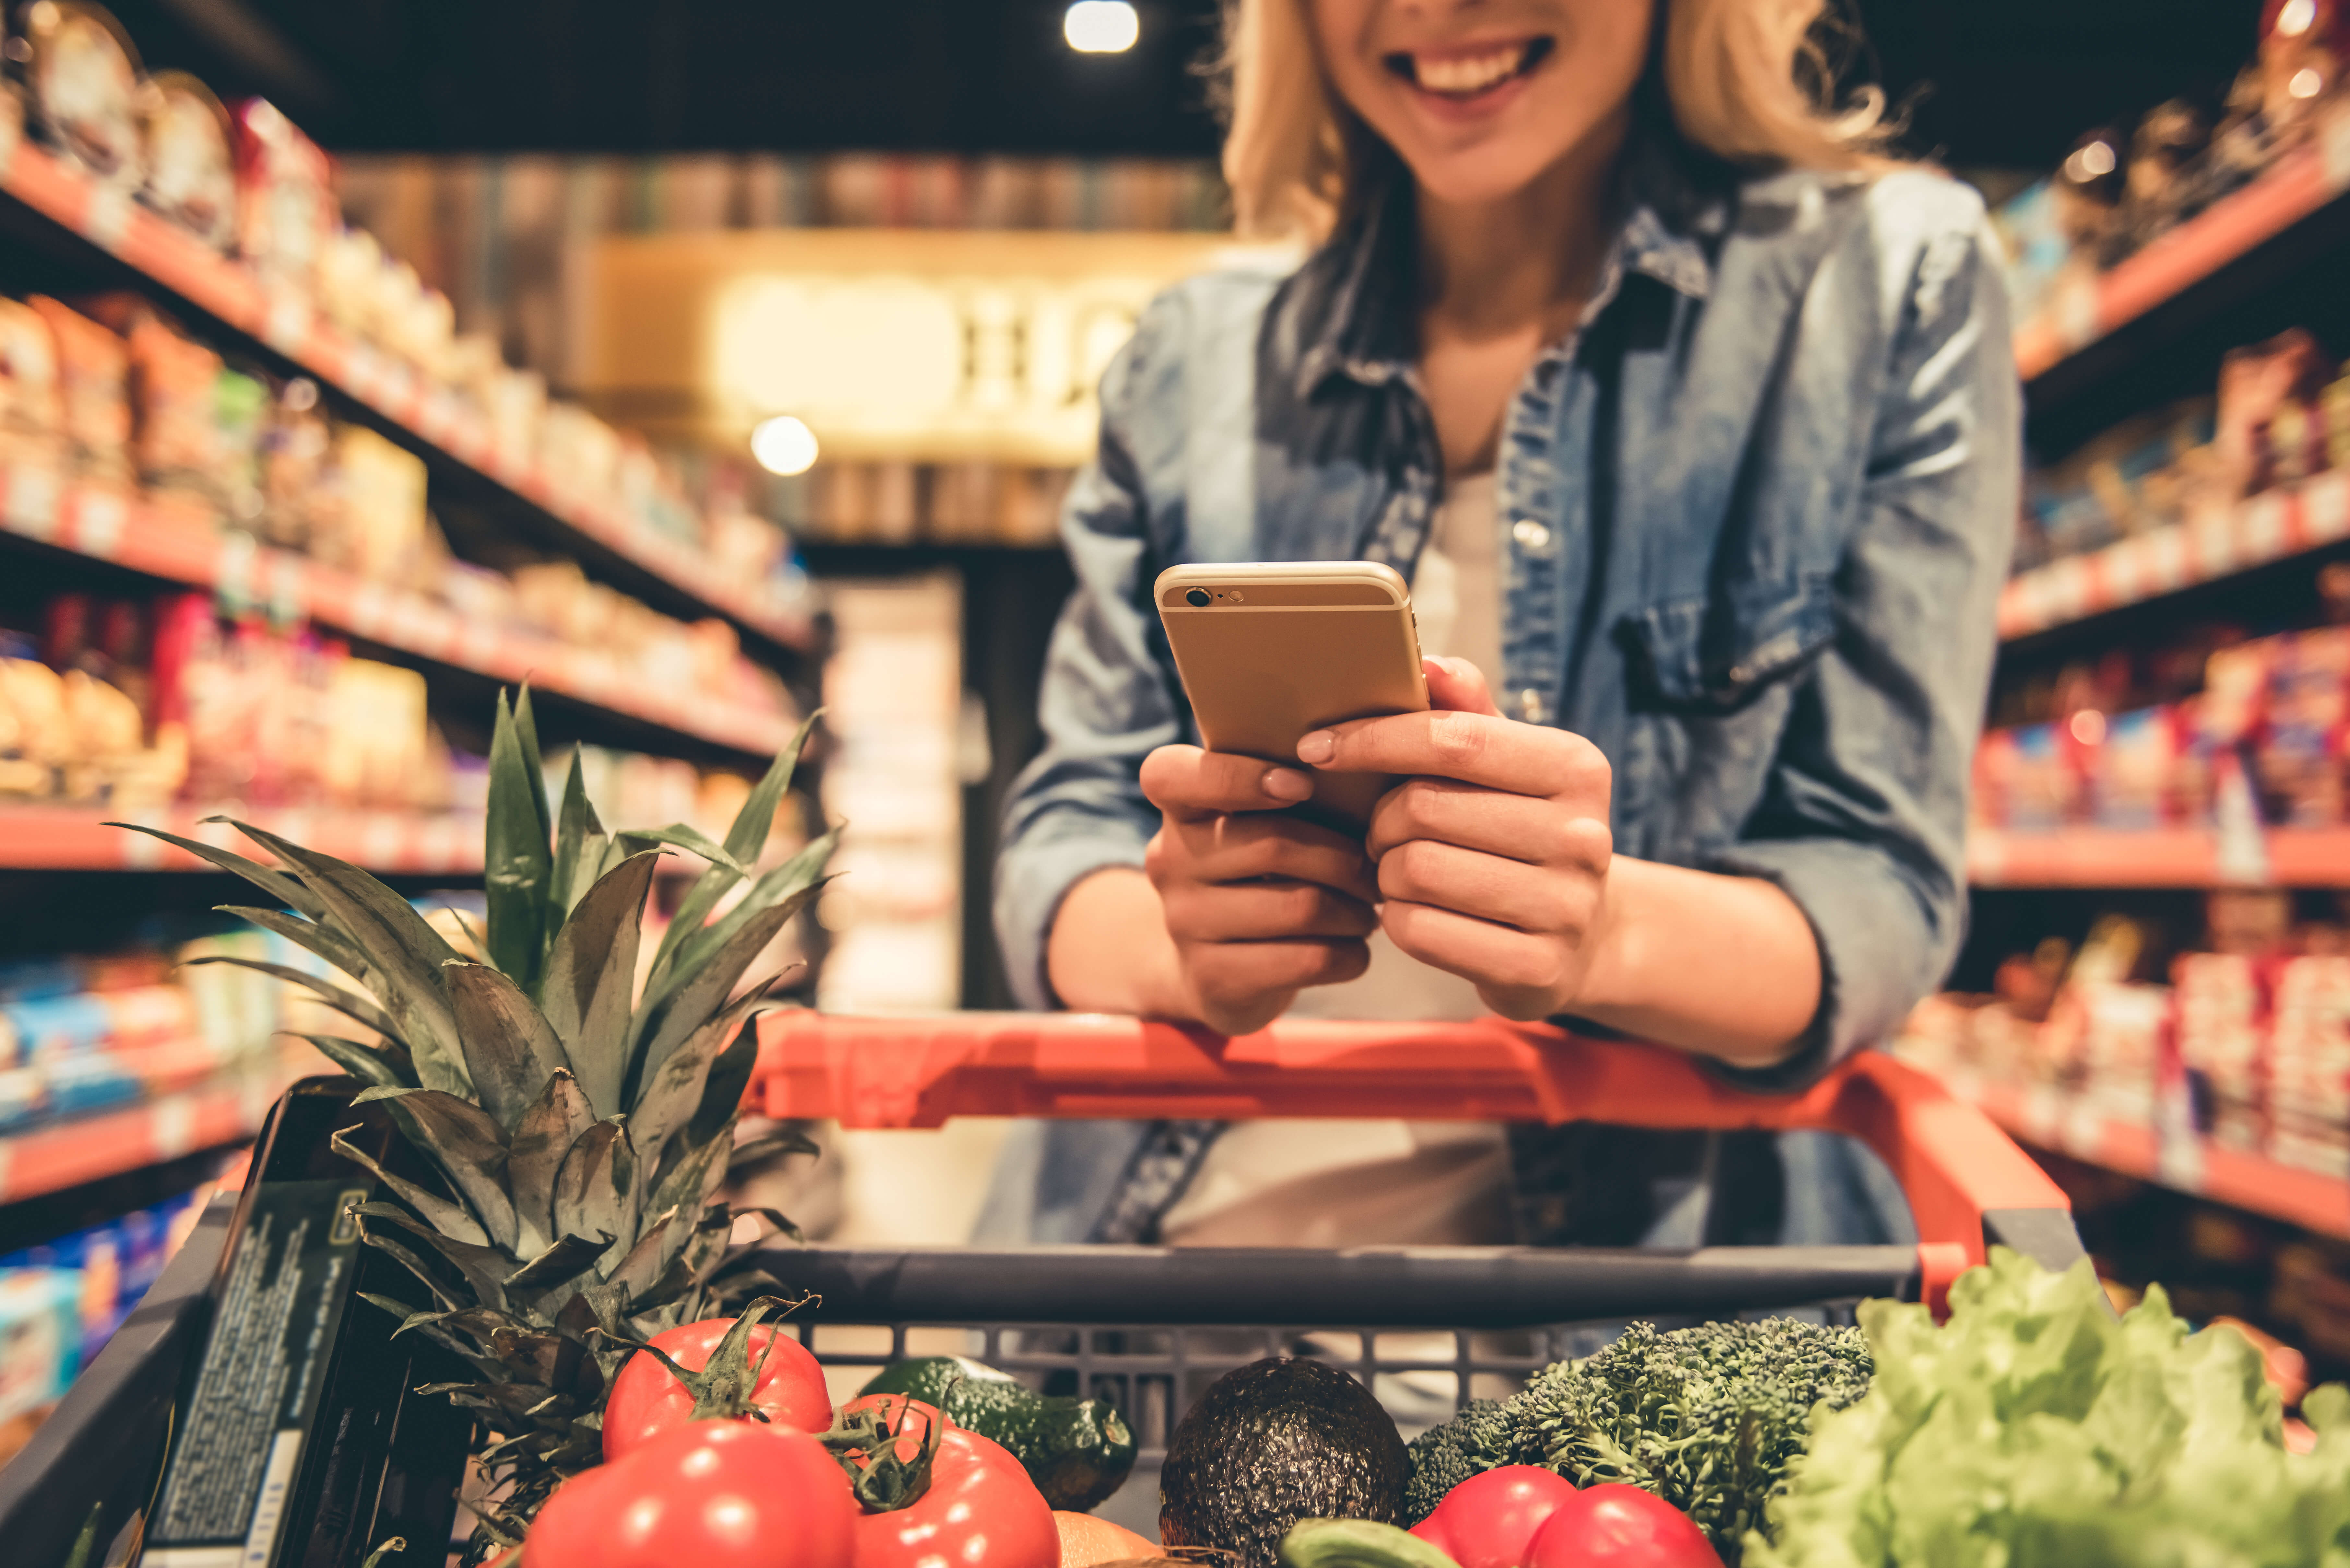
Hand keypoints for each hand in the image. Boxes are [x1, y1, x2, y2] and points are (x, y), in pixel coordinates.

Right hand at [1137, 743, 1380, 1034]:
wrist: (1214, 970)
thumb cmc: (1257, 874)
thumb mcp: (1256, 822)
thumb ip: (1288, 785)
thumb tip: (1370, 762)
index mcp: (1177, 808)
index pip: (1174, 776)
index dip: (1238, 777)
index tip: (1302, 785)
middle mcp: (1169, 861)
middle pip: (1274, 845)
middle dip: (1344, 858)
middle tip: (1376, 867)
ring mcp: (1184, 923)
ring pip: (1301, 906)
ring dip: (1355, 909)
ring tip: (1369, 908)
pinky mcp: (1212, 978)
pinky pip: (1307, 959)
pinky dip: (1349, 952)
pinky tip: (1355, 947)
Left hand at [1298, 657, 1613, 1020]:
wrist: (1583, 937)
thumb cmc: (1521, 832)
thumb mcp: (1506, 766)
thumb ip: (1465, 712)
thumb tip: (1428, 662)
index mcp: (1576, 768)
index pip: (1451, 739)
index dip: (1371, 739)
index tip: (1316, 749)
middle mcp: (1583, 836)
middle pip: (1422, 808)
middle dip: (1380, 819)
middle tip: (1383, 831)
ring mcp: (1565, 908)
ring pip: (1415, 870)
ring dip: (1386, 871)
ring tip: (1401, 870)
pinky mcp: (1537, 969)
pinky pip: (1419, 930)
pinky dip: (1398, 918)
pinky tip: (1415, 911)